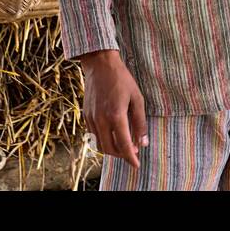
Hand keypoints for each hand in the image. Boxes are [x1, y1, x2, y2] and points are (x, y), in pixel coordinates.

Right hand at [79, 49, 147, 168]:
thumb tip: (143, 142)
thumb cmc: (122, 79)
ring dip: (112, 149)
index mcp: (116, 115)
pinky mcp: (86, 115)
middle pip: (110, 149)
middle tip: (132, 152)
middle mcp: (101, 120)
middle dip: (122, 155)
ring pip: (100, 144)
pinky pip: (94, 135)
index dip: (131, 157)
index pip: (123, 145)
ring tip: (123, 144)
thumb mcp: (137, 98)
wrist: (100, 65)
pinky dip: (103, 139)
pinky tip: (112, 133)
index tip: (136, 165)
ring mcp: (91, 118)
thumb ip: (140, 122)